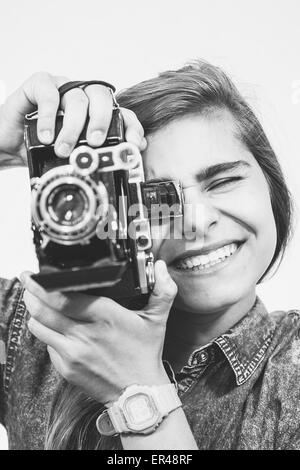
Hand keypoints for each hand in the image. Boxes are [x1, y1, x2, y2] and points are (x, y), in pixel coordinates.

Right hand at [0, 71, 145, 165]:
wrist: (11, 145)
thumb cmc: (43, 148)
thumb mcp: (74, 156)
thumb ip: (97, 155)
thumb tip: (125, 157)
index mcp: (94, 112)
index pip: (121, 113)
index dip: (131, 126)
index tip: (133, 144)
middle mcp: (81, 97)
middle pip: (102, 98)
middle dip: (102, 121)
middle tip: (95, 142)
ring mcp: (61, 88)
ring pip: (77, 98)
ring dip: (72, 127)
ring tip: (63, 149)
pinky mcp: (39, 84)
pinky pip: (49, 93)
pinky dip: (50, 116)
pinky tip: (46, 135)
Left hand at [21, 260, 176, 404]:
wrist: (139, 393)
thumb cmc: (145, 353)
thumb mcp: (157, 320)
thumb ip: (163, 291)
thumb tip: (163, 268)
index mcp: (106, 316)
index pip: (65, 297)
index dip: (45, 285)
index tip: (37, 274)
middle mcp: (85, 334)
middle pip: (44, 309)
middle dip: (32, 293)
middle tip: (28, 282)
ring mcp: (73, 352)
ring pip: (39, 327)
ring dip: (34, 312)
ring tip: (34, 301)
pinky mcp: (67, 368)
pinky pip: (47, 345)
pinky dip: (47, 333)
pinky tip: (52, 326)